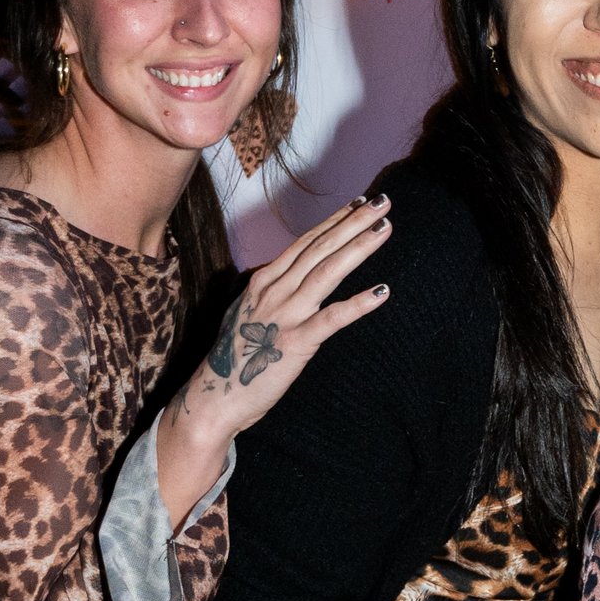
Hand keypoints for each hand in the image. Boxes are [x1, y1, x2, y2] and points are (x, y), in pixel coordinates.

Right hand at [159, 197, 390, 512]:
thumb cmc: (235, 358)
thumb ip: (269, 291)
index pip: (306, 243)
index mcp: (263, 281)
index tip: (361, 203)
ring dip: (358, 247)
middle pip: (320, 248)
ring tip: (385, 228)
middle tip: (383, 202)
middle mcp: (273, 290)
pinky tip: (383, 291)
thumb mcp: (248, 313)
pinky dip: (358, 303)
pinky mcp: (295, 342)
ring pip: (327, 271)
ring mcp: (284, 315)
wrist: (214, 398)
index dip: (335, 221)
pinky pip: (332, 319)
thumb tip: (289, 274)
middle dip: (353, 222)